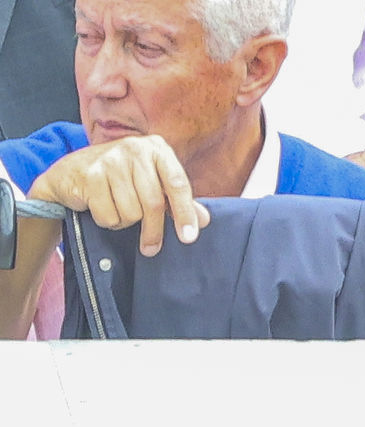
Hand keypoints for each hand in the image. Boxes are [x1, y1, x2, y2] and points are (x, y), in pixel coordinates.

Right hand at [27, 134, 206, 256]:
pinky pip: (108, 215)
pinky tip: (100, 207)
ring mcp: (109, 160)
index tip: (189, 237)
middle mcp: (134, 149)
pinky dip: (107, 220)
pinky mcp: (89, 174)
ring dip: (125, 222)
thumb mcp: (151, 184)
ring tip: (116, 210)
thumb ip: (177, 200)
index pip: (178, 184)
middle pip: (154, 204)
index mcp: (156, 149)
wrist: (69, 172)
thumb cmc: (119, 180)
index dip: (185, 213)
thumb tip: (204, 220)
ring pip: (131, 212)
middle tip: (150, 248)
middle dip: (153, 232)